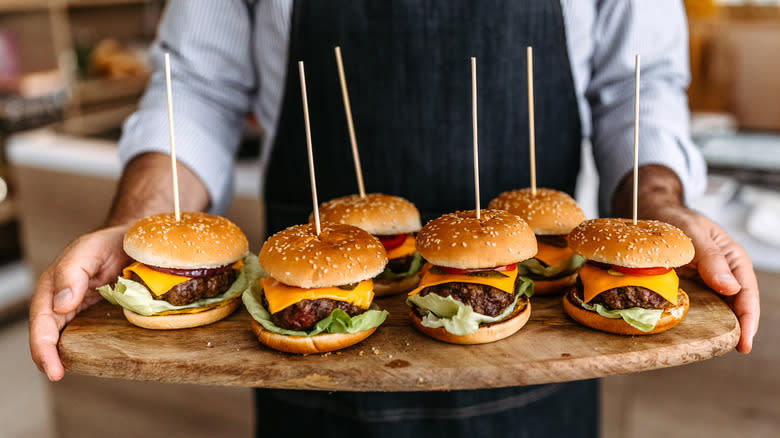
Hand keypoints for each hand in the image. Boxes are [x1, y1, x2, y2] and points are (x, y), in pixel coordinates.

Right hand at [29, 225, 129, 380]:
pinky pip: (90, 335)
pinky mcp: (98, 315)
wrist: (133, 242)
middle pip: (49, 334)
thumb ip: (71, 271)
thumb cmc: (109, 242)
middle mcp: (63, 301)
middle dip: (48, 357)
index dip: (43, 346)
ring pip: (68, 338)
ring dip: (67, 356)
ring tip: (69, 372)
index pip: (42, 321)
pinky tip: (96, 360)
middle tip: (57, 374)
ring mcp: (81, 310)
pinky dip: (89, 349)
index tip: (51, 368)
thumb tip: (60, 305)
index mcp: (54, 286)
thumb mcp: (90, 249)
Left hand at [613, 165, 759, 353]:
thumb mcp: (693, 233)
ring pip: (723, 307)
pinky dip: (704, 318)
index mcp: (733, 258)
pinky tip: (699, 332)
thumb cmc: (676, 219)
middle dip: (741, 327)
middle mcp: (725, 272)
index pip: (746, 292)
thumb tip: (731, 287)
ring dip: (724, 325)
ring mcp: (709, 280)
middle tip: (739, 348)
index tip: (745, 340)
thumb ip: (711, 258)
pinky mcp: (693, 286)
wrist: (654, 214)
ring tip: (722, 345)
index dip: (749, 317)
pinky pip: (702, 305)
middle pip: (739, 304)